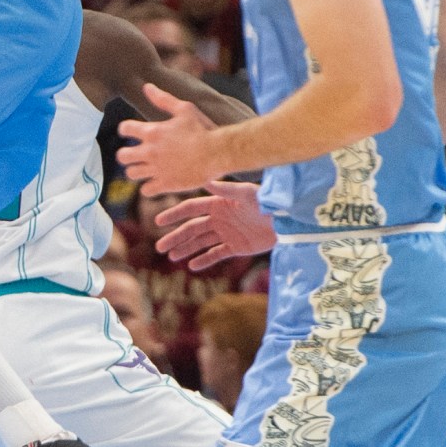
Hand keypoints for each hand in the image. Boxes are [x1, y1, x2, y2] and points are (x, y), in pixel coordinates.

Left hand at [116, 84, 227, 196]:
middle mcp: (150, 151)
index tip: (132, 132)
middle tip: (136, 155)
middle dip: (126, 155)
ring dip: (136, 171)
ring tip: (146, 169)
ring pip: (131, 174)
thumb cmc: (203, 129)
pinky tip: (156, 182)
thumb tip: (146, 86)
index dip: (126, 130)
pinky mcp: (165, 184)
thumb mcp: (184, 109)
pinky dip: (148, 187)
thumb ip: (163, 99)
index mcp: (153, 132)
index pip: (125, 129)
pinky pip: (145, 191)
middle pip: (122, 156)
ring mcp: (156, 169)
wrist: (218, 152)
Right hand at [151, 179, 276, 270]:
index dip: (175, 215)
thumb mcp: (246, 194)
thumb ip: (225, 189)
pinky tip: (192, 266)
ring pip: (201, 242)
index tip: (159, 221)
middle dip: (175, 237)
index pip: (191, 209)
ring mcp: (227, 233)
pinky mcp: (237, 247)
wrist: (287, 220)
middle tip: (159, 247)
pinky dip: (204, 260)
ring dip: (186, 249)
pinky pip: (216, 254)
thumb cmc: (267, 203)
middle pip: (192, 229)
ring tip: (172, 257)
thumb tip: (203, 180)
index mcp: (218, 204)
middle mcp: (219, 218)